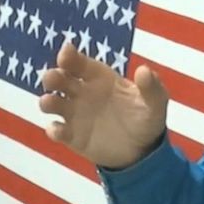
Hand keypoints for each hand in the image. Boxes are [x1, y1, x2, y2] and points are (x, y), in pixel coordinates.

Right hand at [39, 42, 168, 169]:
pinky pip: (58, 131)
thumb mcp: (155, 102)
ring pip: (53, 103)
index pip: (80, 63)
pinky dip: (55, 130)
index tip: (64, 53)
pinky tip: (58, 130)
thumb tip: (144, 70)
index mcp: (101, 78)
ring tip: (50, 102)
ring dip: (47, 101)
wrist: (143, 150)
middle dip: (53, 76)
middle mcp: (82, 92)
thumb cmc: (146, 117)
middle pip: (60, 79)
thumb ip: (151, 87)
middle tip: (52, 78)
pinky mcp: (73, 136)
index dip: (70, 56)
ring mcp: (75, 114)